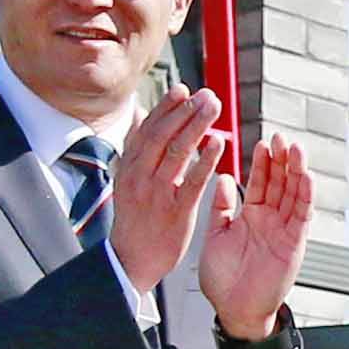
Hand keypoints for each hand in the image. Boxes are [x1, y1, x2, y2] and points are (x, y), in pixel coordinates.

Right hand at [106, 88, 227, 299]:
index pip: (147, 130)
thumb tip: (140, 114)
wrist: (132, 260)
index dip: (165, 108)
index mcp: (129, 168)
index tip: (182, 89)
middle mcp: (140, 176)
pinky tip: (220, 144)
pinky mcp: (175, 211)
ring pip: (176, 153)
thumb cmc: (136, 218)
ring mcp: (156, 193)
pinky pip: (192, 182)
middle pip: (161, 135)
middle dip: (184, 111)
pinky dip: (205, 161)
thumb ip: (138, 149)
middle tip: (206, 94)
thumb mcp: (128, 180)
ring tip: (213, 108)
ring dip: (196, 126)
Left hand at [198, 128, 313, 341]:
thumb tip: (222, 179)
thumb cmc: (223, 279)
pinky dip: (305, 196)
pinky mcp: (294, 243)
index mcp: (250, 216)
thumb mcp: (216, 234)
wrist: (234, 308)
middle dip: (282, 160)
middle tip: (281, 137)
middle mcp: (270, 220)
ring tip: (295, 148)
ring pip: (293, 194)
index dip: (263, 163)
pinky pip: (301, 216)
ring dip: (296, 171)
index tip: (263, 142)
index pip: (260, 182)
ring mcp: (284, 230)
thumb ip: (222, 207)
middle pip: (280, 183)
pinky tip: (306, 177)